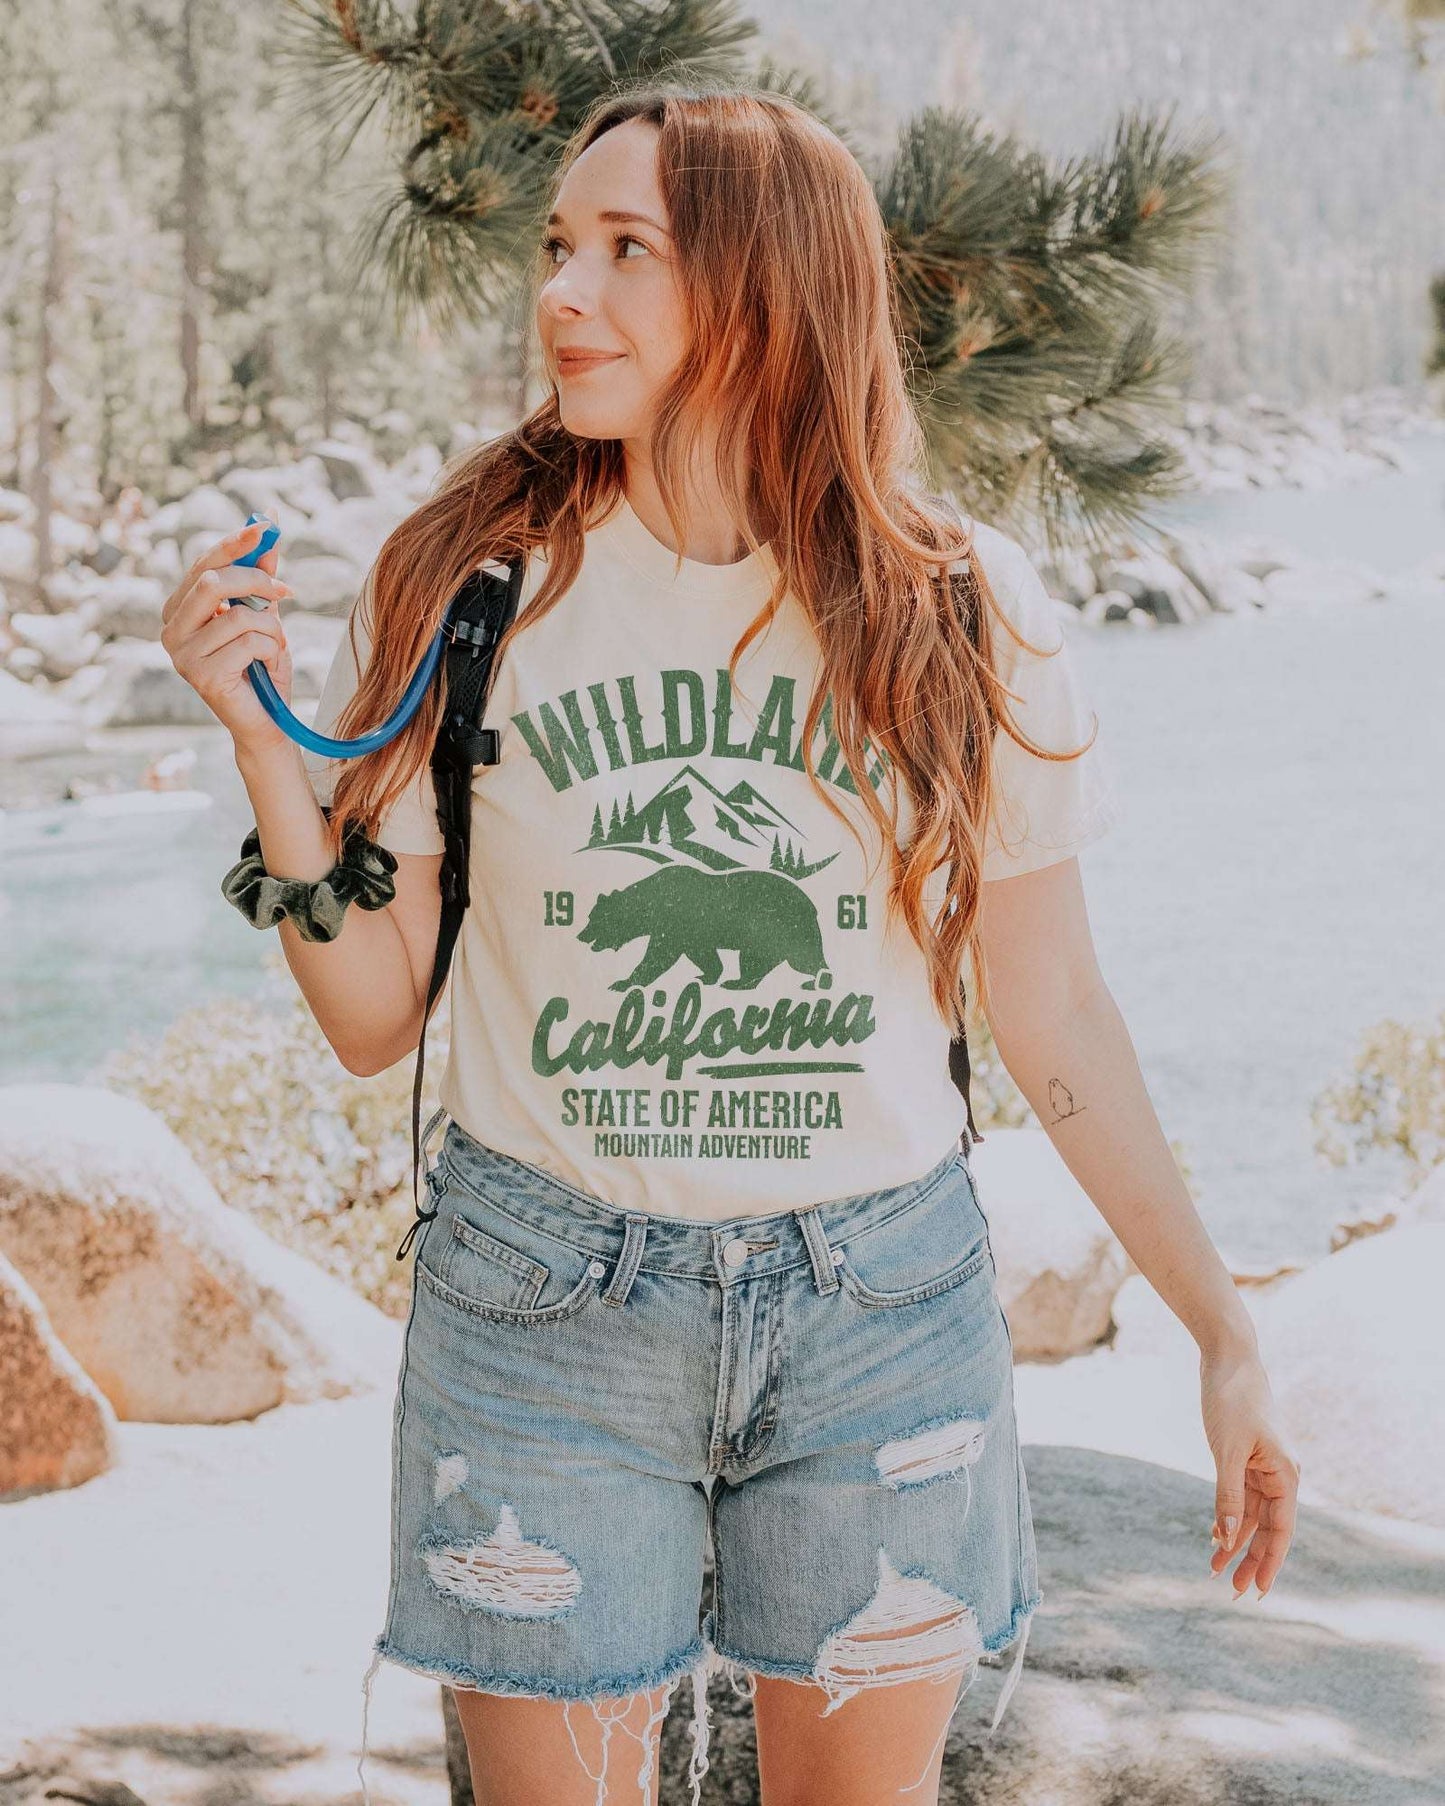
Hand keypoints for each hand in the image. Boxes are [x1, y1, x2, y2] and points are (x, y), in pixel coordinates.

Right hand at [160, 518, 295, 754]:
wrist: (268, 721)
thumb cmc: (262, 667)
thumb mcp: (264, 616)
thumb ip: (261, 577)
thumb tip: (267, 529)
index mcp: (179, 610)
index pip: (204, 565)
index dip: (235, 543)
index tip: (266, 527)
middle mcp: (171, 629)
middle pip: (212, 582)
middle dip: (257, 582)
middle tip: (286, 592)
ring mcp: (181, 654)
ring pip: (238, 615)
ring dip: (271, 628)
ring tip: (274, 646)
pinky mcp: (200, 676)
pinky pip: (249, 643)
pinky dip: (271, 650)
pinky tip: (266, 666)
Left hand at [1200, 1344, 1299, 1597]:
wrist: (1230, 1361)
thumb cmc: (1232, 1401)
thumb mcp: (1227, 1451)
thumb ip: (1228, 1495)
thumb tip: (1225, 1537)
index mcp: (1286, 1475)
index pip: (1281, 1531)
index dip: (1270, 1563)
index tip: (1258, 1591)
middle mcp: (1280, 1476)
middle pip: (1269, 1529)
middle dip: (1252, 1560)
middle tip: (1234, 1592)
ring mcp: (1264, 1469)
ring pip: (1253, 1517)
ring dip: (1237, 1543)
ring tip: (1219, 1573)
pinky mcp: (1247, 1461)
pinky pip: (1241, 1499)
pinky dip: (1229, 1518)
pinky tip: (1215, 1539)